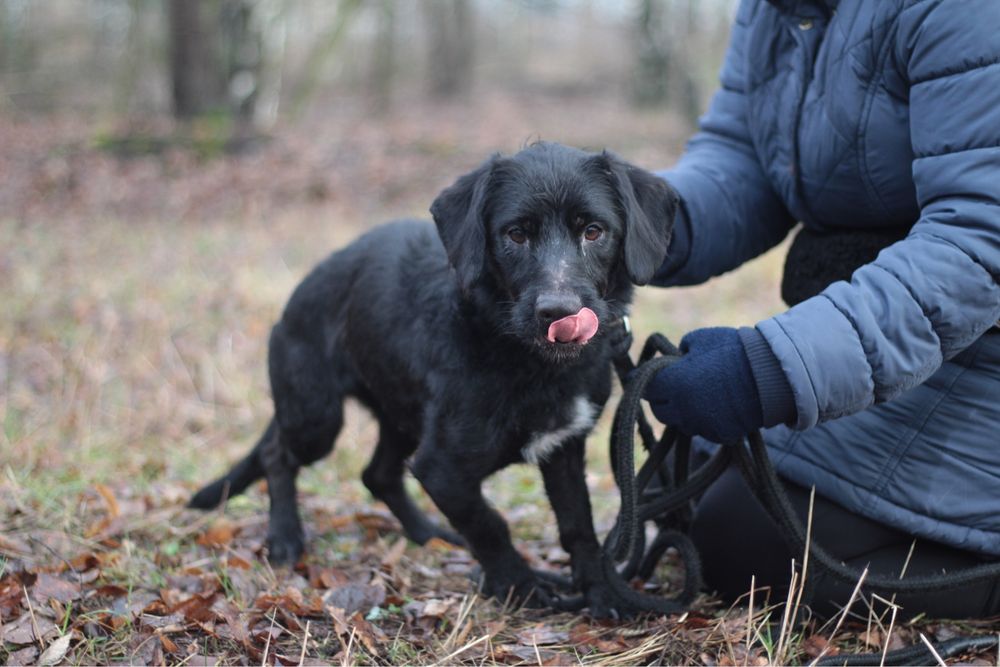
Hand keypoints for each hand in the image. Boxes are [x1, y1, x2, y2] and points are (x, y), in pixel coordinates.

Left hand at [642, 327, 768, 442]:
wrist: (770, 374)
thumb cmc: (734, 350)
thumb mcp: (702, 339)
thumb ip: (683, 349)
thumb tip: (678, 357)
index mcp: (674, 383)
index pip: (645, 388)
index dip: (643, 381)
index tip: (640, 378)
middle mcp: (683, 408)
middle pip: (660, 411)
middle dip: (661, 400)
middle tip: (669, 389)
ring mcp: (701, 424)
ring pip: (681, 424)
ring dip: (682, 413)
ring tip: (695, 398)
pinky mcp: (720, 435)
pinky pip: (704, 430)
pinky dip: (704, 422)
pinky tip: (715, 408)